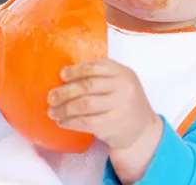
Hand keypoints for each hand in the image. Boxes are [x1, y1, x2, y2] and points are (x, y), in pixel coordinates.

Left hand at [47, 59, 163, 182]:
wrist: (144, 129)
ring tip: (52, 111)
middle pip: (87, 86)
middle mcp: (123, 88)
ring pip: (84, 105)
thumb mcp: (121, 82)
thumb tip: (65, 75)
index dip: (77, 70)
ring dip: (64, 109)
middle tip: (51, 97)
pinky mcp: (113, 125)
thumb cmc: (125, 101)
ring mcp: (119, 107)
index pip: (97, 66)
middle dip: (65, 91)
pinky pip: (86, 122)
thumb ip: (101, 75)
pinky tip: (62, 122)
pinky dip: (70, 122)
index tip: (62, 74)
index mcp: (122, 72)